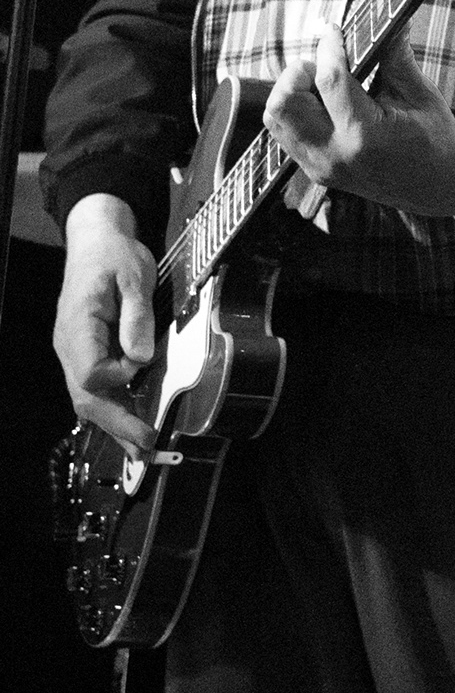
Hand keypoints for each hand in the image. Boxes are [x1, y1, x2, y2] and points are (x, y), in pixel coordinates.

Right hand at [54, 194, 157, 452]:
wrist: (97, 242)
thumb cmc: (114, 256)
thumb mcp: (134, 279)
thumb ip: (136, 318)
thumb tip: (140, 358)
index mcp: (77, 326)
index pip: (89, 372)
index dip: (117, 377)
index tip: (142, 365)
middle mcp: (69, 346)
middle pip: (85, 396)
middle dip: (116, 424)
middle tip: (147, 446)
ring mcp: (74, 352)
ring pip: (88, 398)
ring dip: (115, 425)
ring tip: (143, 450)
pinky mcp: (86, 354)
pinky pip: (95, 388)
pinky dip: (114, 409)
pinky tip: (132, 426)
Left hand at [263, 26, 454, 216]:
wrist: (438, 187)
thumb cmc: (435, 138)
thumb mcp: (421, 95)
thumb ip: (396, 57)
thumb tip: (387, 19)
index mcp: (367, 136)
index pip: (330, 80)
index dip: (329, 46)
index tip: (334, 28)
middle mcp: (336, 154)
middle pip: (284, 102)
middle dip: (300, 72)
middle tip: (326, 65)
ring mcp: (321, 166)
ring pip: (276, 118)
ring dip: (293, 92)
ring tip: (323, 85)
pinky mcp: (315, 170)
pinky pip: (285, 133)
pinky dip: (297, 110)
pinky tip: (323, 104)